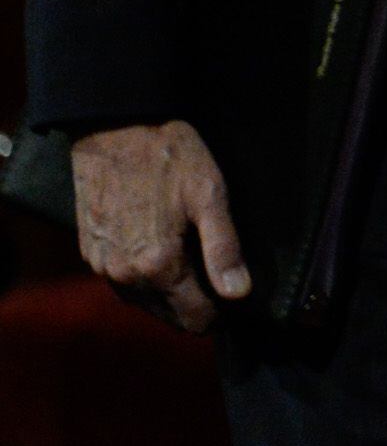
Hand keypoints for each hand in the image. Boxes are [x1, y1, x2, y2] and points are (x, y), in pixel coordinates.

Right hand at [71, 121, 250, 332]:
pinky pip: (120, 282)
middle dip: (192, 308)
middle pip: (166, 314)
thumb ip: (223, 249)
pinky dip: (142, 282)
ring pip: (141, 301)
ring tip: (192, 281)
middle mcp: (125, 274)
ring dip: (166, 297)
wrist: (115, 129)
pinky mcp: (88, 251)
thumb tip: (238, 294)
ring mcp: (102, 264)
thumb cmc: (170, 157)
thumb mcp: (210, 195)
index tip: (232, 305)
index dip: (217, 314)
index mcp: (158, 265)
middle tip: (216, 289)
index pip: (193, 316)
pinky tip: (160, 265)